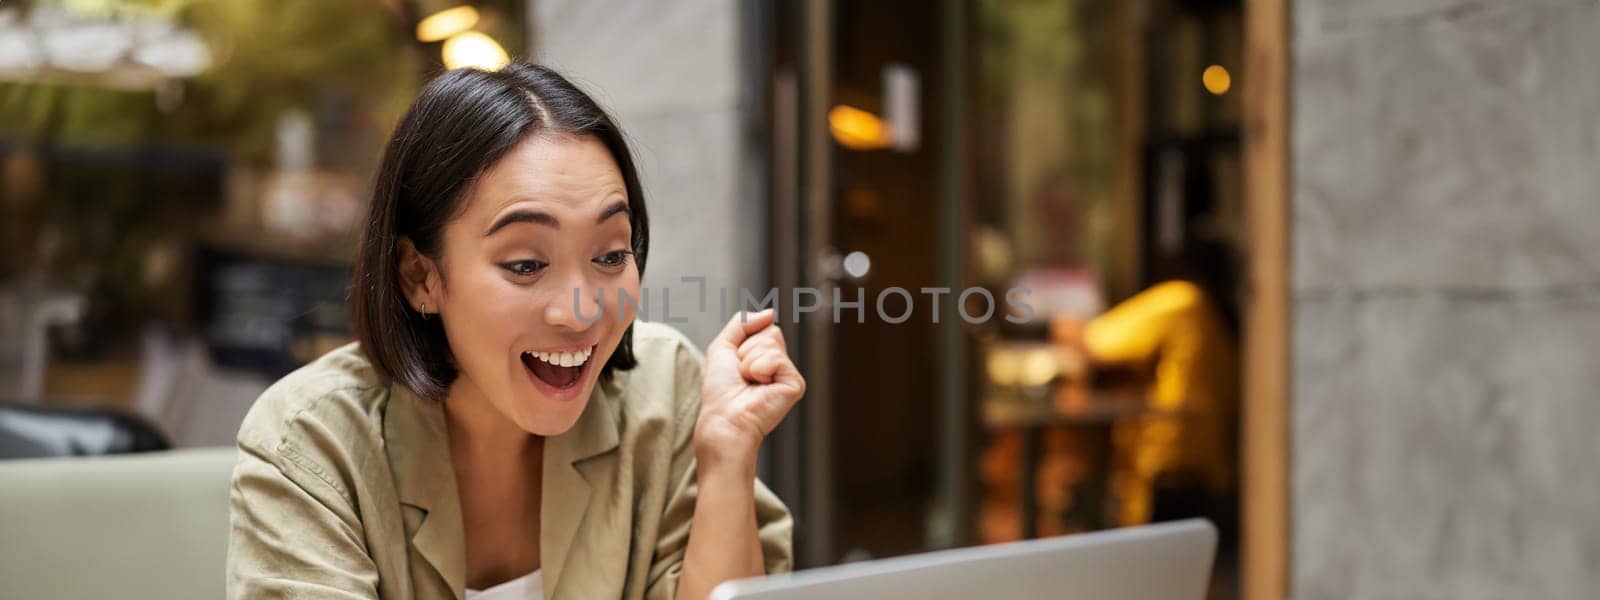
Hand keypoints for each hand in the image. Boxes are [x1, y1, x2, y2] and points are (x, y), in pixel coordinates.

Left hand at [696, 309, 805, 472]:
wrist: (724, 418)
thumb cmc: (720, 391)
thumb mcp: (723, 346)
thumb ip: (742, 323)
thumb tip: (770, 312)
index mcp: (764, 357)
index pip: (764, 327)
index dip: (743, 341)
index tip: (735, 364)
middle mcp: (779, 365)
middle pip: (770, 332)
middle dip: (747, 350)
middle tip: (742, 375)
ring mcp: (788, 375)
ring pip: (772, 342)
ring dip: (750, 361)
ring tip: (749, 382)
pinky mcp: (795, 384)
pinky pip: (776, 357)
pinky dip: (759, 369)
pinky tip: (759, 387)